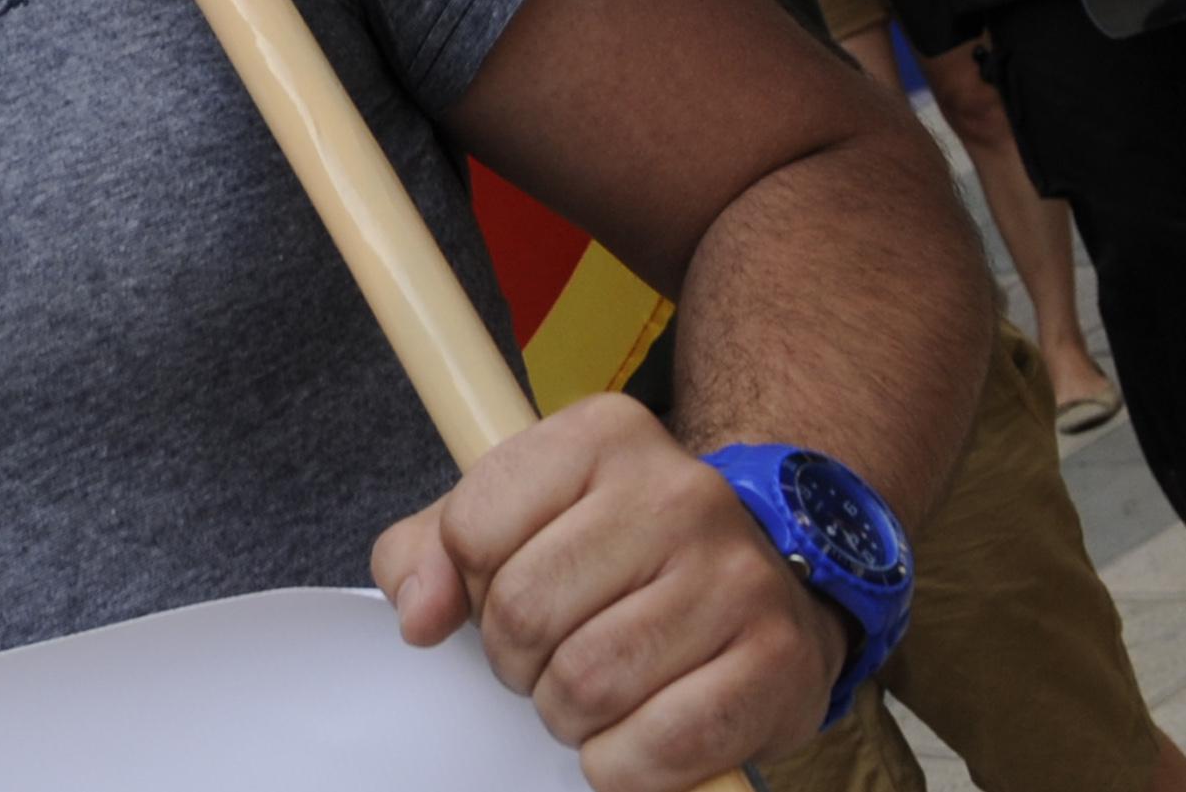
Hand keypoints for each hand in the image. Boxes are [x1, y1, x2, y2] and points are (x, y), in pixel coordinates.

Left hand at [372, 394, 850, 791]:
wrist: (768, 579)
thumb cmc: (617, 552)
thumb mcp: (511, 517)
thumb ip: (430, 551)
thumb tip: (417, 613)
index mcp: (601, 436)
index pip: (472, 530)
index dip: (467, 587)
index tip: (500, 591)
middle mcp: (679, 492)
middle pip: (525, 613)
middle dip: (516, 660)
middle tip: (545, 657)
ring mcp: (738, 577)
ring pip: (588, 685)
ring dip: (569, 715)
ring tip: (591, 690)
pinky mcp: (779, 662)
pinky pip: (661, 745)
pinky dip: (626, 764)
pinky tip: (634, 732)